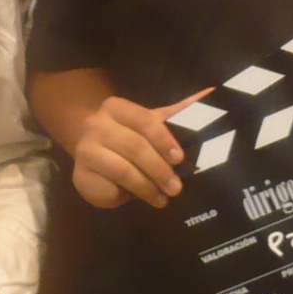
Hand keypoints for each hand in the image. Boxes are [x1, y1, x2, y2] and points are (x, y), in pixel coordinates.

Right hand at [68, 92, 202, 208]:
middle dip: (159, 170)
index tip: (180, 159)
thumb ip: (179, 113)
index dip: (164, 140)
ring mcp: (84, 150)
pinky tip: (136, 200)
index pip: (144, 120)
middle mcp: (96, 124)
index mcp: (116, 108)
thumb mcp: (152, 123)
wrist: (90, 151)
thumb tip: (213, 94)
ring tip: (162, 199)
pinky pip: (107, 187)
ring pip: (121, 170)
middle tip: (176, 188)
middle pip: (134, 147)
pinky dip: (125, 196)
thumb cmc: (129, 135)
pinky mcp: (79, 175)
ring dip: (146, 187)